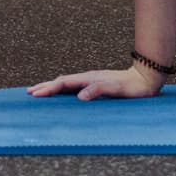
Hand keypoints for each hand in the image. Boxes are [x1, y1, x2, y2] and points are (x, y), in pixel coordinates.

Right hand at [27, 66, 162, 99]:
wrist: (145, 79)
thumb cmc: (132, 87)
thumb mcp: (116, 89)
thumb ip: (98, 90)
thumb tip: (80, 96)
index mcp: (89, 79)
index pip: (64, 83)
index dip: (49, 88)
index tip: (35, 94)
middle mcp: (88, 78)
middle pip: (62, 81)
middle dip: (45, 86)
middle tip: (29, 92)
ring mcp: (92, 81)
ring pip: (67, 83)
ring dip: (52, 87)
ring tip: (40, 92)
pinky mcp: (96, 85)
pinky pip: (75, 87)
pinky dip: (63, 90)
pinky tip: (62, 94)